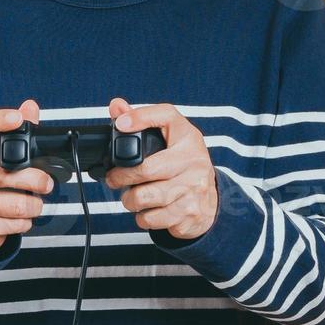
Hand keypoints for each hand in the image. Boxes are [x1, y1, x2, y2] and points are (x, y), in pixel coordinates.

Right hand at [0, 99, 53, 254]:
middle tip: (47, 184)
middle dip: (33, 181)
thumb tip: (30, 107)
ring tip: (36, 204)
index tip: (17, 118)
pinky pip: (6, 226)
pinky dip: (21, 224)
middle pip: (1, 174)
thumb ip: (15, 131)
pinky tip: (20, 218)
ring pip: (8, 205)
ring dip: (31, 207)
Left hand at [104, 98, 218, 239]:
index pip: (165, 116)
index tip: (120, 124)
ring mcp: (194, 188)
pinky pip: (153, 218)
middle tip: (114, 179)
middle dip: (121, 177)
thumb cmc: (183, 165)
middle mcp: (194, 161)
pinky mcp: (189, 213)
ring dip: (130, 200)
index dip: (140, 117)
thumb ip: (142, 121)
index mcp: (188, 137)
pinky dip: (143, 217)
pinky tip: (147, 210)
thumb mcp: (170, 139)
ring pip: (146, 197)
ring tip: (131, 197)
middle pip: (147, 168)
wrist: (210, 200)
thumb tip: (116, 105)